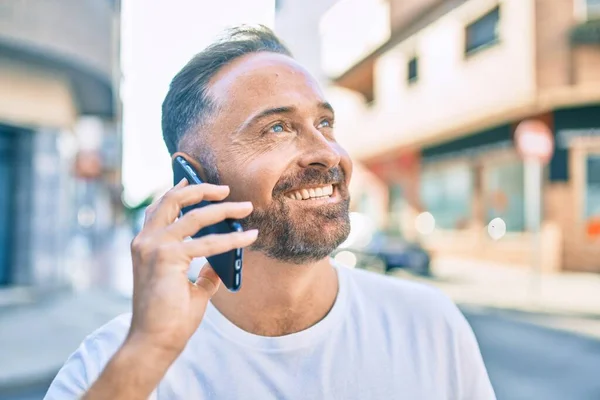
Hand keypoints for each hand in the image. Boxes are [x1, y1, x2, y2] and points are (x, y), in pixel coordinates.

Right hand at [126, 178, 256, 356]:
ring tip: (246, 207)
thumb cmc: (169, 317)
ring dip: (224, 209)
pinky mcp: (166, 258)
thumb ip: (203, 273)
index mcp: (144, 245)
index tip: (194, 180)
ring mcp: (153, 247)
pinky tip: (250, 236)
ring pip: (193, 216)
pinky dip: (231, 239)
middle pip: (172, 200)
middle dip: (200, 189)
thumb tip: (221, 265)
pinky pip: (207, 243)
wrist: (154, 341)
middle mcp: (145, 241)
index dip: (178, 191)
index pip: (160, 208)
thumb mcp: (189, 287)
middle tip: (225, 189)